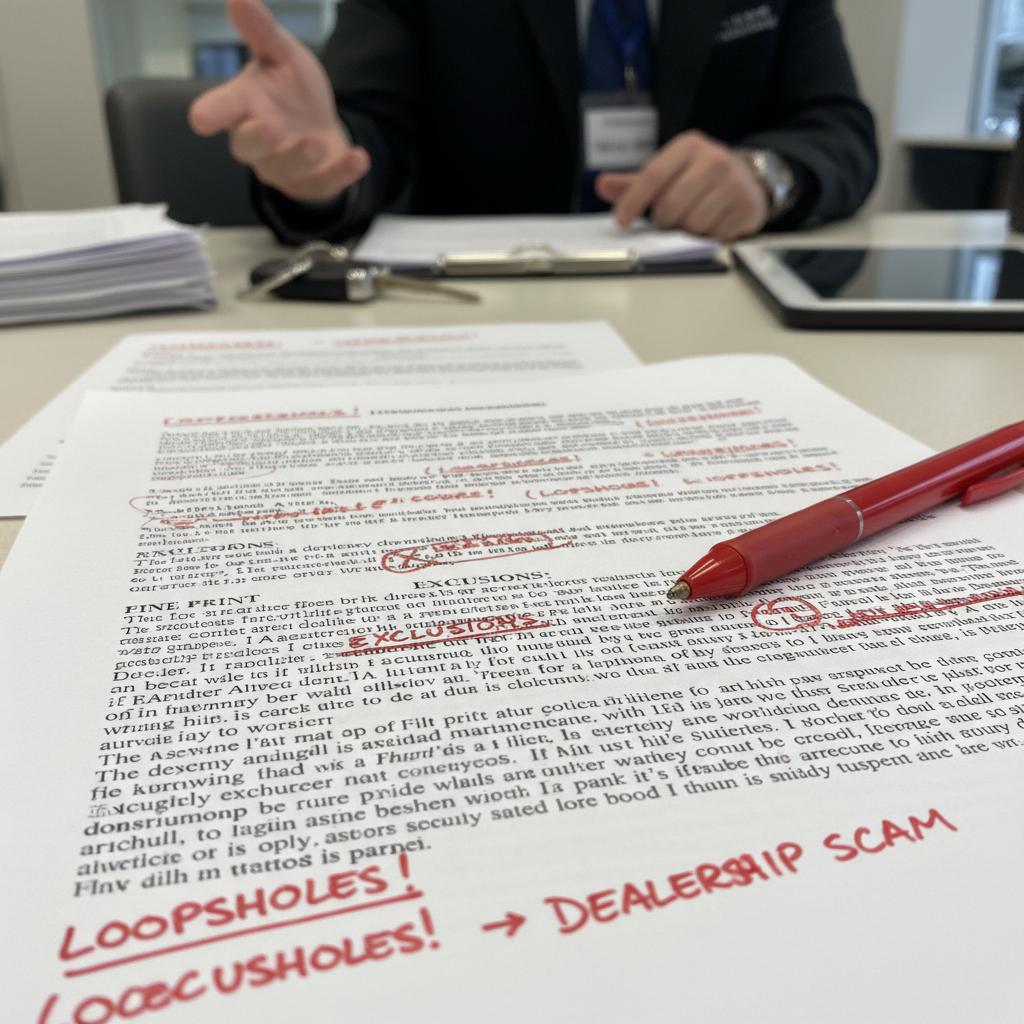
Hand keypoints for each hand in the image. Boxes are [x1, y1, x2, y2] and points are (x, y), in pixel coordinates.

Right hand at [188, 0, 369, 202]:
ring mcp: (285, 167)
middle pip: (248, 146)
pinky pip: (327, 183)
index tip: (200, 119)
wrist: (320, 128)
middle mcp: (258, 142)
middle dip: (259, 138)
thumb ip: (262, 33)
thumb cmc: (290, 92)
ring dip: (301, 157)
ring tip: (316, 143)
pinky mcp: (314, 183)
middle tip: (273, 126)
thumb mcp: (281, 56)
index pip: (222, 108)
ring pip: (285, 169)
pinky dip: (343, 173)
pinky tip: (359, 158)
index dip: (212, 113)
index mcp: (244, 106)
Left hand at [596, 130, 768, 240]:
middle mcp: (714, 160)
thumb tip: (602, 185)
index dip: (633, 202)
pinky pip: (714, 236)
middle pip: (670, 206)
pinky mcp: (747, 207)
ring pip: (691, 225)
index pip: (652, 176)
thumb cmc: (700, 178)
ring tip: (692, 219)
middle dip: (663, 221)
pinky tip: (712, 223)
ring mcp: (734, 183)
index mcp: (689, 146)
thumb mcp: (669, 172)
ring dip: (685, 232)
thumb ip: (635, 182)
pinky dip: (707, 237)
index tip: (621, 222)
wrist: (750, 180)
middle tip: (668, 220)